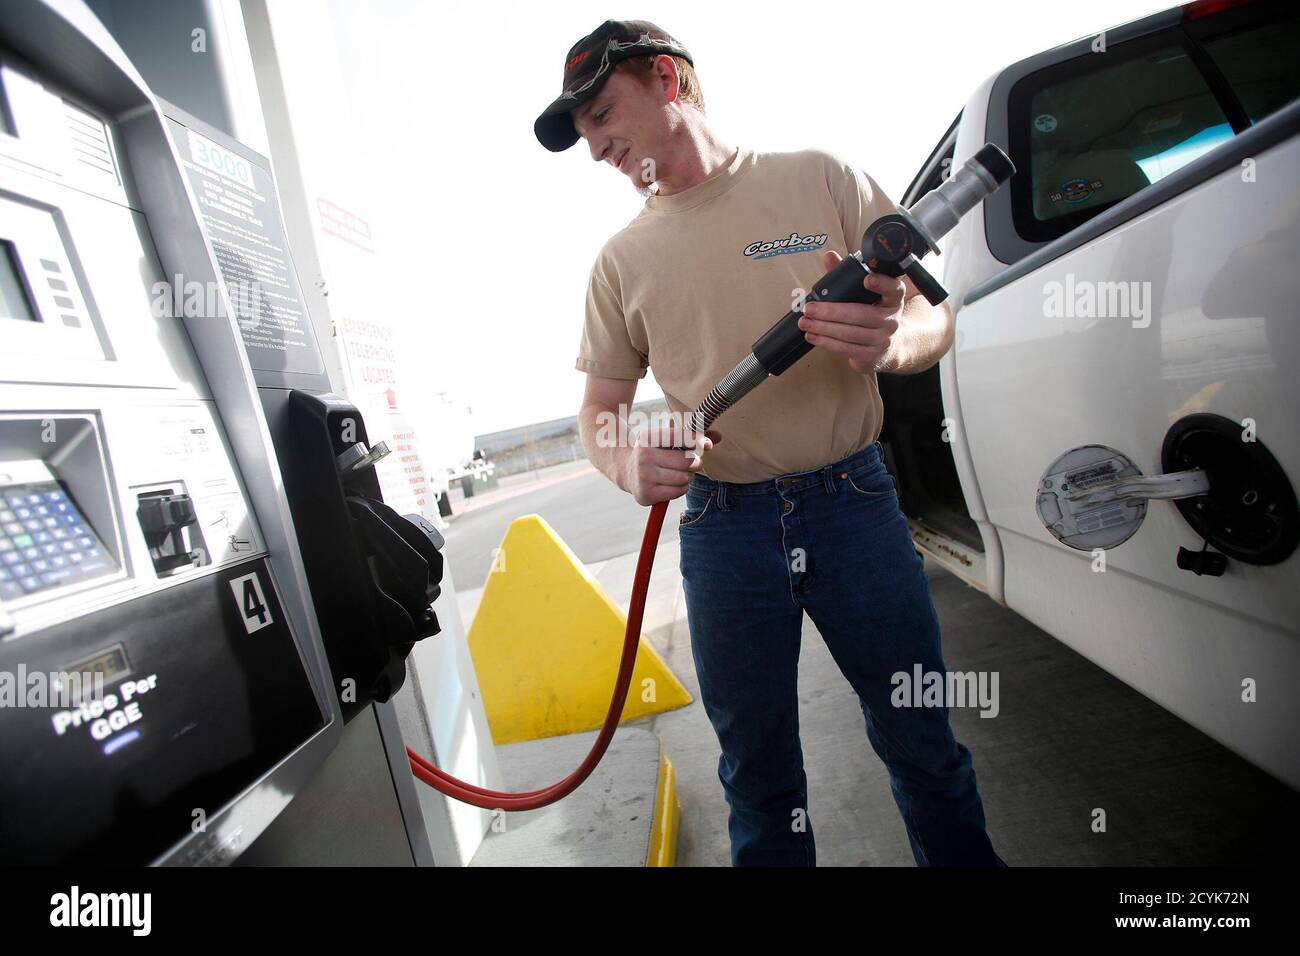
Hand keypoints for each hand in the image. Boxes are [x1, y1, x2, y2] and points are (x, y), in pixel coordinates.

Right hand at [618, 418, 721, 505]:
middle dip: (694, 463)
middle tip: (690, 463)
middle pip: (687, 461)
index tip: (707, 446)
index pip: (681, 437)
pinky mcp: (646, 494)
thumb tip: (718, 436)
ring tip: (678, 473)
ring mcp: (644, 476)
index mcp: (650, 437)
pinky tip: (671, 483)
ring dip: (687, 477)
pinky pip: (678, 491)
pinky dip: (681, 488)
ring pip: (684, 478)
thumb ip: (693, 436)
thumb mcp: (666, 439)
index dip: (698, 441)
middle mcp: (645, 456)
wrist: (625, 469)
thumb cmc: (654, 452)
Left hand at [797, 250, 904, 373]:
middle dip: (831, 311)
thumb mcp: (867, 296)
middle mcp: (891, 320)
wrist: (891, 348)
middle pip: (860, 314)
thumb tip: (829, 257)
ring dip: (823, 328)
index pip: (894, 289)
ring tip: (805, 322)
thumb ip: (847, 276)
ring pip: (849, 333)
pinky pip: (846, 349)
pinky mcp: (872, 356)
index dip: (882, 283)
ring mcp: (883, 340)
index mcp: (893, 299)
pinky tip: (812, 336)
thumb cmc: (874, 315)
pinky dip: (826, 342)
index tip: (867, 279)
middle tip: (809, 308)